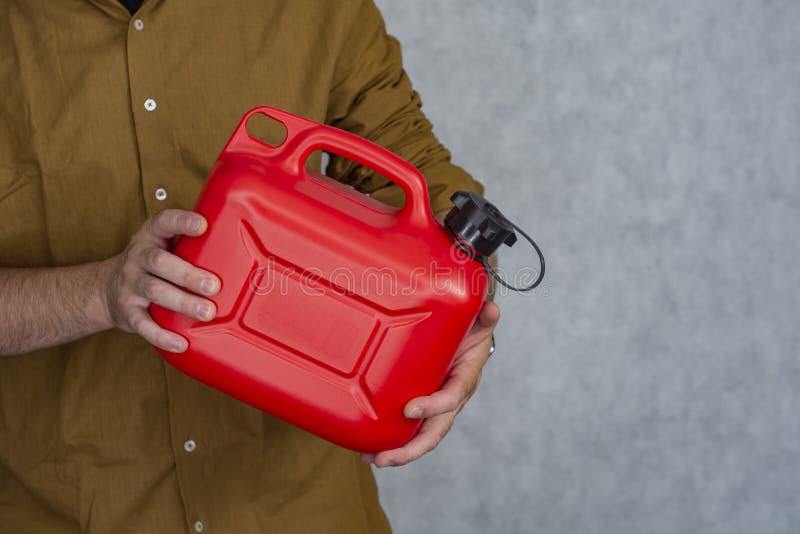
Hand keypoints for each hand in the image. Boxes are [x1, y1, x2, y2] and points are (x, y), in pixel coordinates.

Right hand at [101, 209, 219, 352]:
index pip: (164, 222)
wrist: (106, 289)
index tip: (202, 225)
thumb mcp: (164, 245)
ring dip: (183, 302)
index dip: (182, 222)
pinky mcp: (127, 312)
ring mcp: (130, 285)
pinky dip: (162, 336)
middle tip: (214, 286)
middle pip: (160, 262)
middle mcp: (137, 257)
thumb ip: (191, 244)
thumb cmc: (151, 265)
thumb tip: (240, 246)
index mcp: (151, 236)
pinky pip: (143, 325)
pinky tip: (181, 342)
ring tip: (207, 312)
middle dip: (188, 274)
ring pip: (155, 291)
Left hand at [361, 301, 499, 466]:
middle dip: (410, 449)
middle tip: (384, 458)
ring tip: (370, 458)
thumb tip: (491, 310)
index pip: (451, 398)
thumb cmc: (470, 331)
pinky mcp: (423, 407)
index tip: (409, 410)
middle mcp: (451, 399)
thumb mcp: (479, 322)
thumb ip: (484, 316)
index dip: (433, 407)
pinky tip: (368, 448)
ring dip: (397, 452)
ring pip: (421, 437)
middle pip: (434, 431)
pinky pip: (409, 428)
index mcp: (465, 379)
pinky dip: (392, 440)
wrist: (467, 339)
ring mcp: (437, 407)